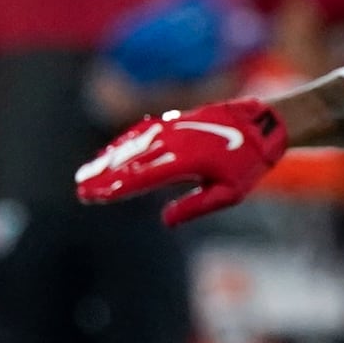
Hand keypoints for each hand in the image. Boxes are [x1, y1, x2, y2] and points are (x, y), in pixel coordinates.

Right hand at [72, 98, 287, 225]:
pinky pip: (142, 132)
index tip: (94, 195)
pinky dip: (123, 142)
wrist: (263, 123)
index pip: (142, 176)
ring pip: (133, 145)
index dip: (115, 186)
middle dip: (104, 175)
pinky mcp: (174, 121)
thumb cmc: (247, 163)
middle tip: (80, 189)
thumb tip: (165, 221)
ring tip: (86, 172)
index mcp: (187, 161)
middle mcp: (175, 141)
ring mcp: (173, 128)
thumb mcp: (230, 193)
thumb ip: (195, 206)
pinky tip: (110, 152)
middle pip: (131, 160)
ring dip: (107, 158)